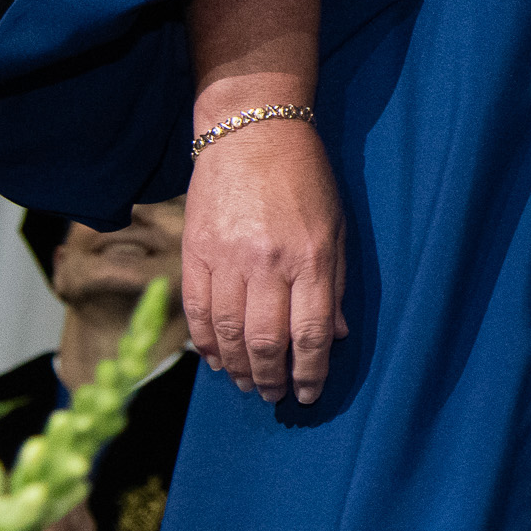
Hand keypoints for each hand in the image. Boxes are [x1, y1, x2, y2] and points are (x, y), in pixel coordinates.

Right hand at [184, 116, 350, 406]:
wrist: (252, 135)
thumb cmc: (305, 180)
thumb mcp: (336, 229)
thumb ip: (335, 284)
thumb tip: (335, 336)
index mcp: (309, 259)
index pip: (309, 332)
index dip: (309, 371)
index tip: (308, 393)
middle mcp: (267, 264)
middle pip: (264, 339)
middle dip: (271, 376)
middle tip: (274, 395)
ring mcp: (226, 259)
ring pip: (226, 331)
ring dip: (237, 366)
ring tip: (248, 384)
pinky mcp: (194, 251)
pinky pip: (197, 308)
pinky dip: (204, 340)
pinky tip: (215, 358)